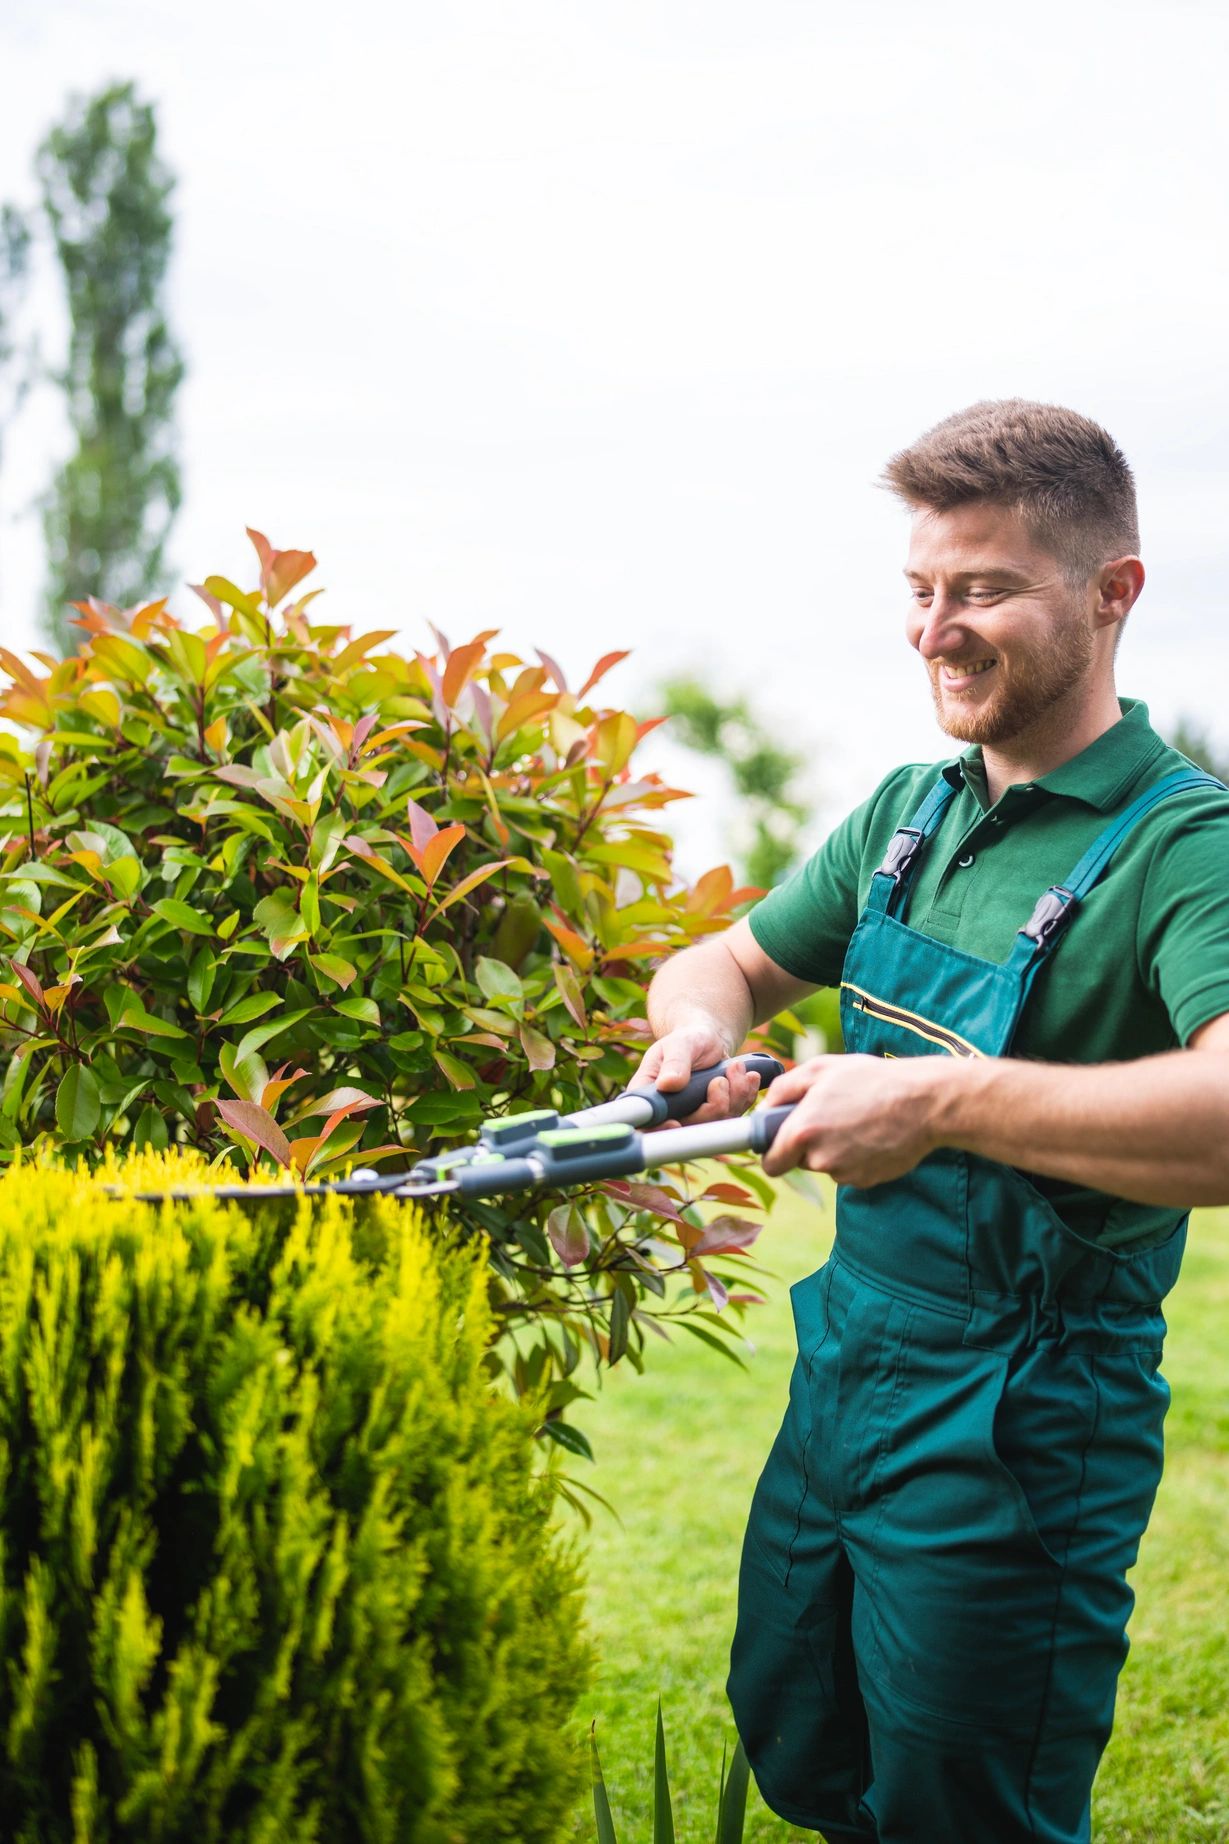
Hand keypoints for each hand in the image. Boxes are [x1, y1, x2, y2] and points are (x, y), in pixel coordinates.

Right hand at [632, 1022, 763, 1123]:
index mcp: (651, 1093)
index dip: (659, 1130)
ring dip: (734, 1097)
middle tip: (721, 1078)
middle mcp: (671, 1110)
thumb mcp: (680, 1044)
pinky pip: (734, 1116)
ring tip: (736, 1069)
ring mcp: (695, 1116)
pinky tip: (748, 1077)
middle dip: (714, 1105)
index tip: (675, 1123)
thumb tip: (668, 1084)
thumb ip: (675, 1062)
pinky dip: (745, 1097)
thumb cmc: (689, 1039)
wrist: (708, 1039)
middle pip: (690, 1127)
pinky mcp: (716, 1115)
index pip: (648, 1122)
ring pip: (716, 1124)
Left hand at [761, 1053, 946, 1186]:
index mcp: (803, 1131)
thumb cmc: (871, 1080)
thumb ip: (784, 1089)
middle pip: (800, 1162)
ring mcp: (846, 1173)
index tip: (779, 1143)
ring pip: (827, 1165)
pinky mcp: (867, 1181)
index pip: (771, 1164)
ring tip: (857, 1120)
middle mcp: (821, 1159)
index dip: (772, 1153)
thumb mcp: (821, 1069)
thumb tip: (765, 1108)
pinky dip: (856, 1156)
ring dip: (834, 1148)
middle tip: (830, 1116)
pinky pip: (851, 1171)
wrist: (922, 1102)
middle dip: (808, 1144)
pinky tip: (872, 1134)